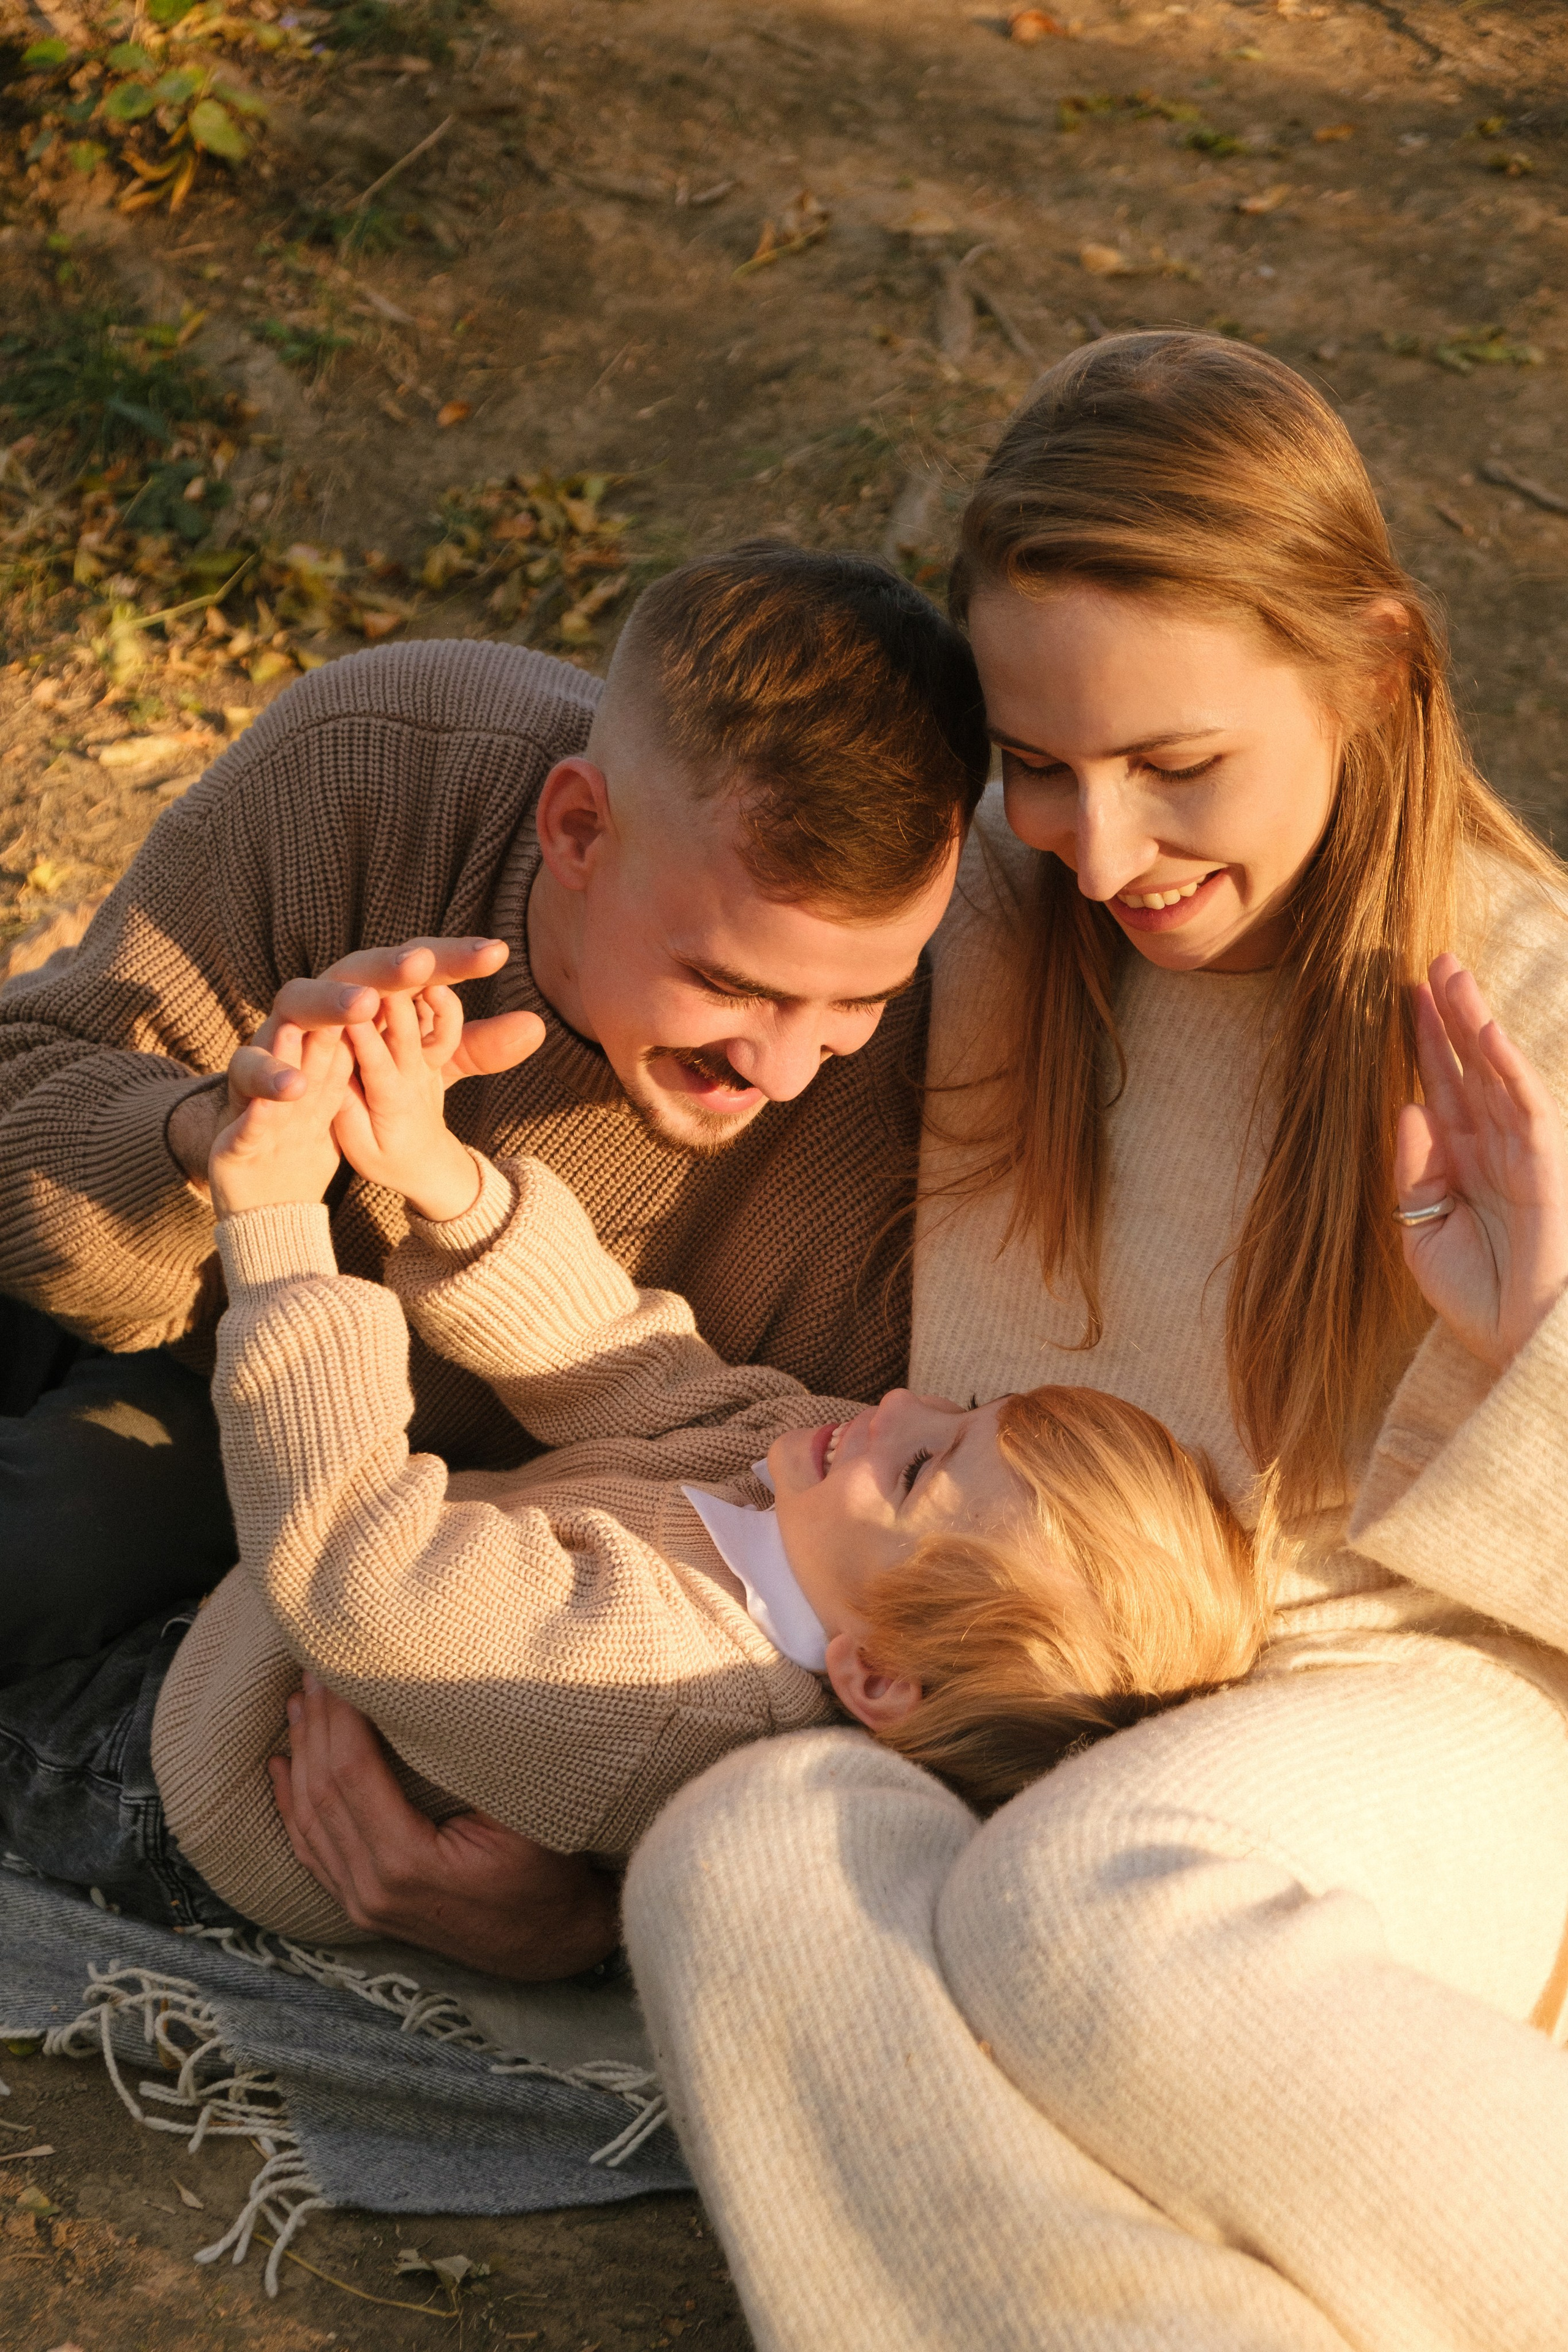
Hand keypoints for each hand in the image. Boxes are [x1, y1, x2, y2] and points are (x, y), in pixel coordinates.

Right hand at [169, 937, 544, 1186]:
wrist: (277, 1140)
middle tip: (422, 963)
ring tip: (362, 1007)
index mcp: (365, 996)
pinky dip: (269, 1077)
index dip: (451, 960)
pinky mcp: (245, 1082)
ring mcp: (278, 1037)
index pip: (412, 968)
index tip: (499, 954)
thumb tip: (536, 1026)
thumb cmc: (348, 1081)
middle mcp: (320, 1006)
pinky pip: (250, 1074)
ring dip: (328, 1004)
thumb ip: (469, 1047)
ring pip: (295, 1009)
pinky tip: (295, 1090)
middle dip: (387, 967)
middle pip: (353, 973)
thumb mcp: (418, 1069)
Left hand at [269, 1673, 620, 1981]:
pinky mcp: (365, 1909)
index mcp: (408, 1863)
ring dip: (301, 1755)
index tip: (340, 1665)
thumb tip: (436, 1697)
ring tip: (299, 1701)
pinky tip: (279, 1769)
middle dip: (316, 1723)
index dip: (341, 1713)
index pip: (352, 1771)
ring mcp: (364, 1905)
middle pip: (323, 1791)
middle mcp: (373, 1889)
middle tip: (313, 1665)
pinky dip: (290, 1806)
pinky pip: (312, 1852)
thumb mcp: (526, 1814)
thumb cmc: (549, 1874)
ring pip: (309, 1820)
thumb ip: (476, 1764)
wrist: (553, 1945)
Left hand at [1396, 954, 1567, 1370]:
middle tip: (1430, 959)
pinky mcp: (1548, 1166)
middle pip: (1469, 1066)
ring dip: (1476, 1021)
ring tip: (1452, 971)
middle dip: (1451, 1013)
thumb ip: (1412, 1172)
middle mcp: (1495, 1147)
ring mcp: (1524, 1153)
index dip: (1422, 1042)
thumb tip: (1406, 1108)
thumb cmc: (1477, 1298)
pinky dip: (1507, 1067)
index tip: (1399, 995)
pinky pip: (1527, 1106)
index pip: (1441, 1086)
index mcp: (1462, 1162)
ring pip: (1498, 1072)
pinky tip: (1486, 1031)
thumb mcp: (1421, 1233)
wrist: (1517, 1347)